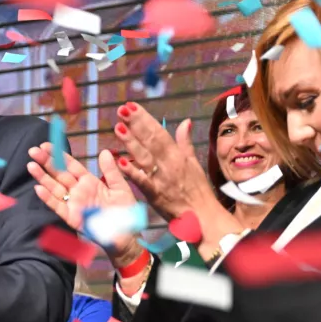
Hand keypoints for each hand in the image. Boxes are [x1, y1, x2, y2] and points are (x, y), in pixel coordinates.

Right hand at [28, 144, 142, 266]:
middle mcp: (78, 191)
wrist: (126, 235)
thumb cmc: (124, 212)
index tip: (47, 144)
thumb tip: (104, 152)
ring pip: (54, 188)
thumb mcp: (120, 187)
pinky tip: (38, 188)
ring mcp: (73, 204)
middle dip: (46, 162)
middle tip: (33, 150)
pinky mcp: (71, 217)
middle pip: (59, 174)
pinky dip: (47, 198)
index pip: (71, 165)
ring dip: (42, 177)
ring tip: (31, 165)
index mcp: (89, 181)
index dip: (59, 155)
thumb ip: (111, 171)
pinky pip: (57, 206)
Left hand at [112, 102, 218, 220]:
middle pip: (150, 140)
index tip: (131, 106)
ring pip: (144, 156)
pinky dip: (132, 171)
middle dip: (135, 124)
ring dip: (131, 142)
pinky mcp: (155, 194)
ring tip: (118, 128)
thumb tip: (185, 121)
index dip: (144, 118)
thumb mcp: (193, 163)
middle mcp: (169, 163)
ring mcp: (162, 178)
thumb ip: (185, 142)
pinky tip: (120, 161)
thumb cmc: (197, 190)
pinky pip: (142, 181)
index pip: (158, 132)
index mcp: (177, 155)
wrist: (203, 215)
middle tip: (121, 109)